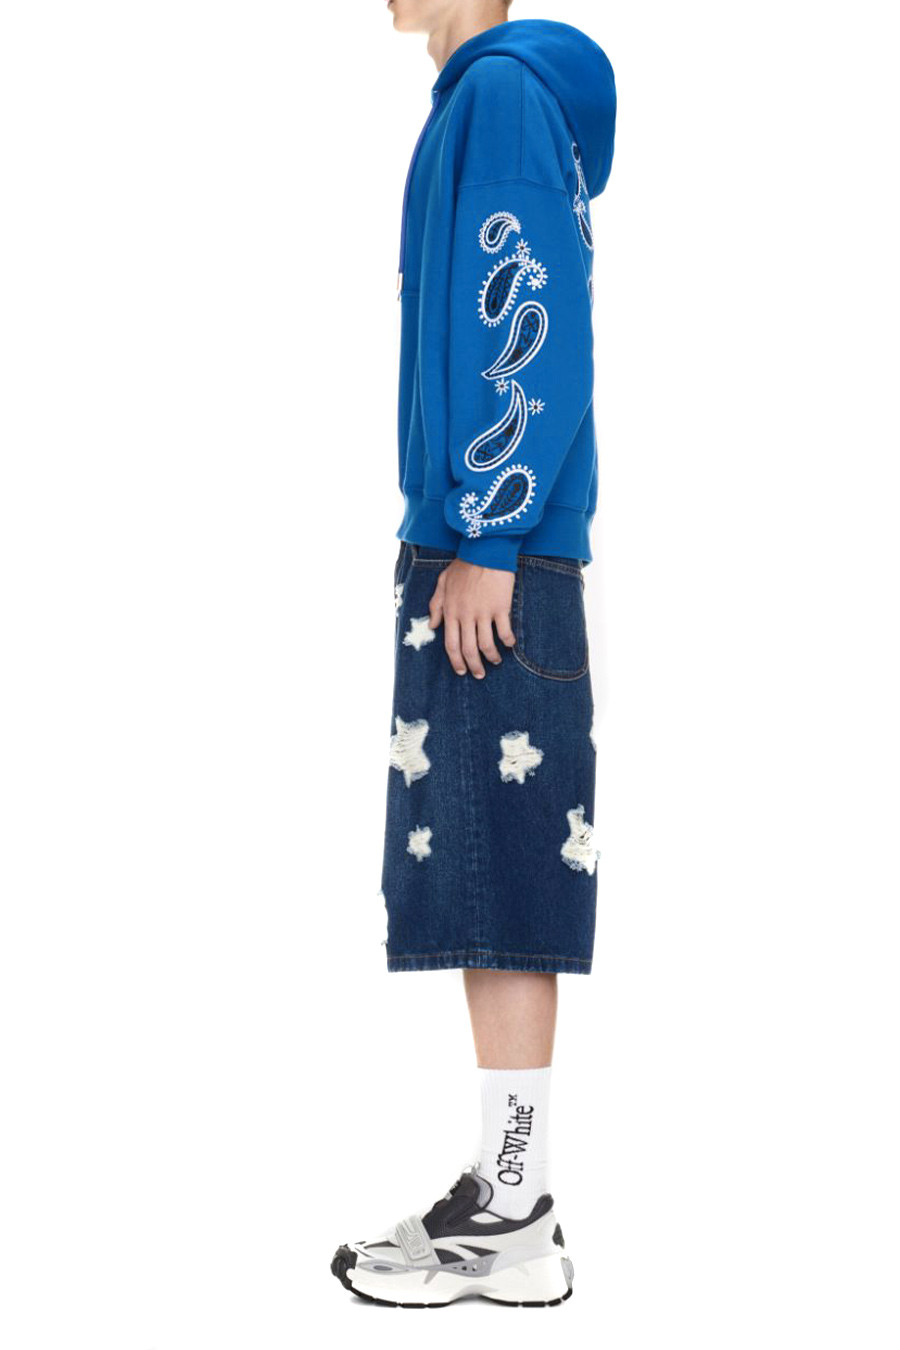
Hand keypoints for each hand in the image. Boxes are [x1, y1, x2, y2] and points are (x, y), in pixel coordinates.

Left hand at [428, 559, 515, 677]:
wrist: (485, 550)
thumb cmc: (464, 565)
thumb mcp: (442, 583)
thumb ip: (436, 605)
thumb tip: (432, 624)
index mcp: (451, 611)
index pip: (451, 644)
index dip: (456, 661)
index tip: (461, 670)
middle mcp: (466, 616)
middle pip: (468, 649)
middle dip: (474, 665)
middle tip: (479, 674)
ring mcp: (483, 613)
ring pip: (486, 645)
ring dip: (491, 657)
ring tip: (496, 661)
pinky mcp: (501, 608)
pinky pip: (504, 631)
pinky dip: (508, 641)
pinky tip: (510, 644)